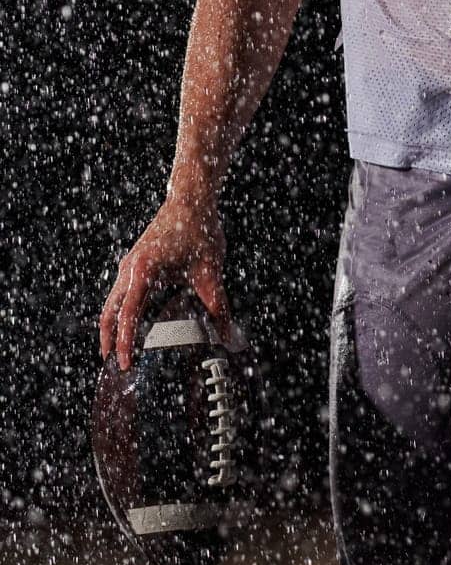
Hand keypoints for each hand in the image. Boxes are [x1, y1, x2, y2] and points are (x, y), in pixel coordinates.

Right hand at [99, 194, 231, 371]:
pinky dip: (119, 311)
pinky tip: (132, 322)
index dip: (125, 342)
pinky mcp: (135, 261)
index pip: (128, 315)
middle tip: (114, 366)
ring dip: (113, 326)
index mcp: (144, 270)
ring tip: (120, 350)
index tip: (126, 363)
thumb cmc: (198, 228)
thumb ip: (218, 306)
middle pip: (110, 312)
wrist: (191, 198)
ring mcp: (130, 264)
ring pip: (112, 302)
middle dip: (109, 340)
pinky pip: (120, 292)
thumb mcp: (210, 271)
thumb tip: (226, 334)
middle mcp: (130, 268)